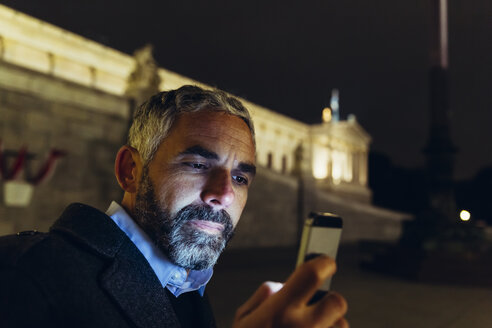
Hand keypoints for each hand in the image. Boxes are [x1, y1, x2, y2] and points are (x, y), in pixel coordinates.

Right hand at [233, 255, 347, 327]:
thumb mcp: (243, 320)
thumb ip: (264, 297)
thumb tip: (283, 287)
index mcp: (280, 311)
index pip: (312, 273)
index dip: (322, 262)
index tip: (325, 262)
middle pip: (337, 301)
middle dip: (328, 301)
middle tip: (315, 308)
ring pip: (343, 327)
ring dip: (331, 327)